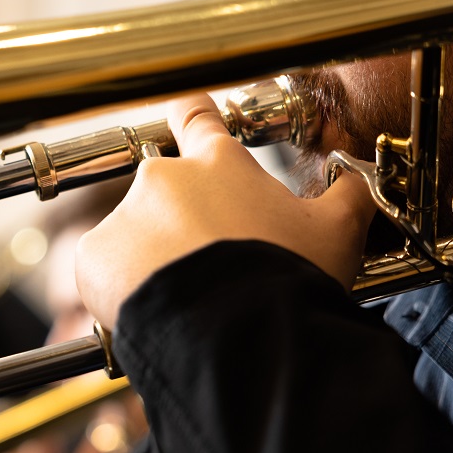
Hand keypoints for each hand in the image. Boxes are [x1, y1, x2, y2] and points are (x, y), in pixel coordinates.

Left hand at [74, 93, 375, 330]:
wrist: (241, 337)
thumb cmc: (289, 281)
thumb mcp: (338, 231)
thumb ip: (347, 194)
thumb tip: (359, 179)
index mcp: (219, 164)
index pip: (198, 119)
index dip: (194, 118)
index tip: (187, 115)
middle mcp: (164, 178)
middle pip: (167, 194)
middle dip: (183, 226)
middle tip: (211, 267)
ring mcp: (124, 215)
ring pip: (135, 236)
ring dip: (154, 261)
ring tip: (189, 300)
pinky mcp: (93, 256)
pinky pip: (104, 271)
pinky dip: (123, 290)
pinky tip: (159, 312)